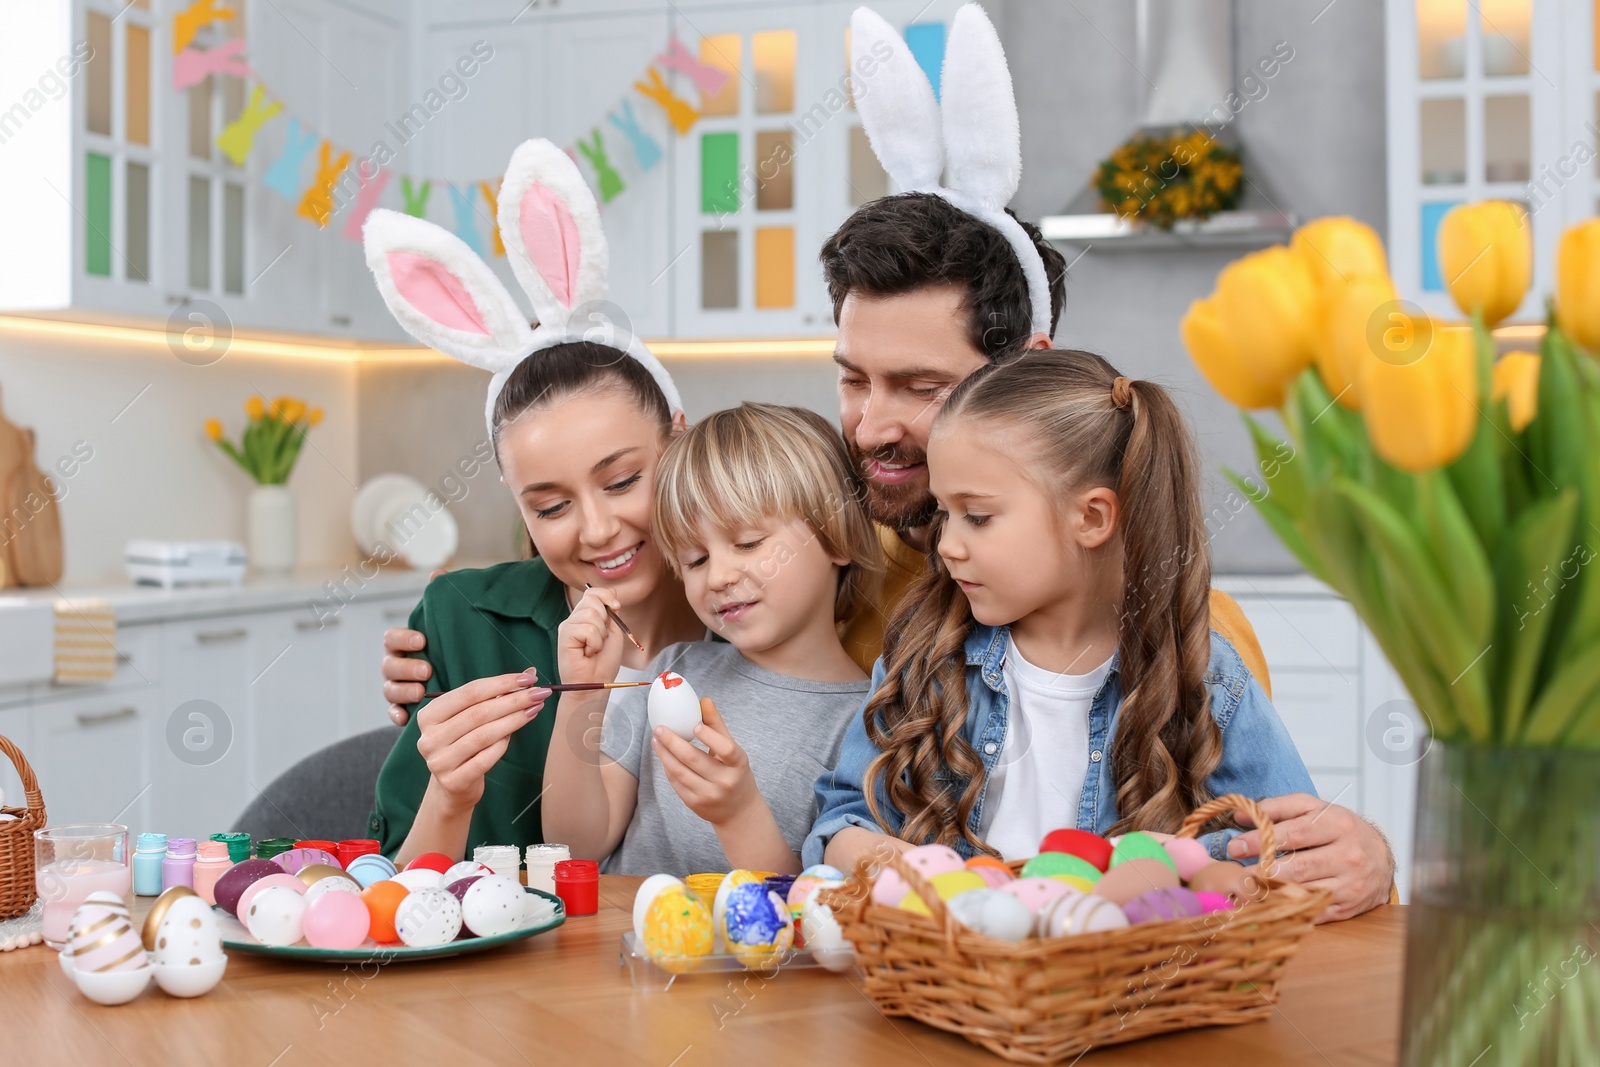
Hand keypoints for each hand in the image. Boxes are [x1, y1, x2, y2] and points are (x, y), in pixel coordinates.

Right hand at [382, 568, 445, 726]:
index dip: (402, 639)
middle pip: (388, 666)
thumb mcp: (449, 627)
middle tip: (426, 670)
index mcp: (403, 645)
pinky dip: (397, 715)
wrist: (461, 685)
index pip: (391, 638)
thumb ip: (441, 602)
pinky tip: (406, 718)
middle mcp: (396, 666)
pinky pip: (393, 714)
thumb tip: (437, 573)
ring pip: (389, 690)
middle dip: (405, 667)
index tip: (422, 640)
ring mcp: (397, 688)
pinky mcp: (403, 709)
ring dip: (402, 691)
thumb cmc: (451, 649)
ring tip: (421, 692)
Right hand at [415, 670, 550, 810]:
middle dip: (514, 700)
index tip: (529, 679)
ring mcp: (439, 761)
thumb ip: (496, 694)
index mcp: (429, 715)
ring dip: (514, 720)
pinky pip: (485, 758)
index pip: (470, 692)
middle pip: (478, 713)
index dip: (501, 683)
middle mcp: (429, 737)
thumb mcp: (472, 716)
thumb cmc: (465, 742)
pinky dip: (503, 744)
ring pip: (483, 735)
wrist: (453, 787)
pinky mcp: (453, 781)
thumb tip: (530, 673)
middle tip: (540, 693)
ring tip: (535, 709)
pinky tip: (515, 734)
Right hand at [557, 587, 626, 687]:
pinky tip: (587, 653)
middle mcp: (574, 619)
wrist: (595, 684)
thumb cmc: (603, 662)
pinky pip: (587, 629)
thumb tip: (611, 594)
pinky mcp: (564, 635)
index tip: (616, 608)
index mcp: (585, 616)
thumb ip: (609, 612)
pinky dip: (594, 642)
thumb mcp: (612, 631)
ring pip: (591, 614)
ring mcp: (568, 626)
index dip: (606, 595)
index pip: (593, 592)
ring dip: (600, 635)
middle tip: (600, 640)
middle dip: (604, 621)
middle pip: (592, 599)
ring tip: (593, 648)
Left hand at [651, 698, 758, 826]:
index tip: (694, 725)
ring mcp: (708, 795)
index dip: (710, 736)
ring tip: (656, 740)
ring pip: (680, 772)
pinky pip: (676, 783)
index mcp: (738, 765)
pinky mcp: (695, 804)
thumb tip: (703, 700)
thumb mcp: (734, 751)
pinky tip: (663, 755)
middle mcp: (724, 781)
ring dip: (664, 754)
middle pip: (694, 759)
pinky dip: (668, 767)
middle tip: (659, 728)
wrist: (739, 811)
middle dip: (672, 742)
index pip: (726, 749)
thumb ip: (717, 726)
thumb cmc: (736, 774)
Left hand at [1227, 794, 1393, 922]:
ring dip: (1273, 891)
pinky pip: (1312, 910)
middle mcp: (1347, 856)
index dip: (1260, 841)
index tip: (1235, 846)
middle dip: (1263, 870)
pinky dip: (1289, 907)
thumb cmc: (1340, 830)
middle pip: (1297, 867)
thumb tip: (1241, 815)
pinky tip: (1270, 901)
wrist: (1381, 858)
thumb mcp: (1313, 809)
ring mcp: (1350, 885)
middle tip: (1238, 871)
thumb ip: (1277, 808)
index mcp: (1337, 825)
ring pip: (1304, 892)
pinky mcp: (1348, 907)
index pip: (1293, 834)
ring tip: (1250, 886)